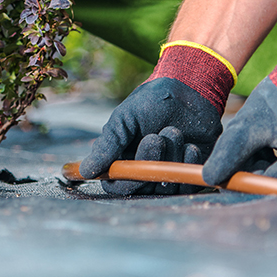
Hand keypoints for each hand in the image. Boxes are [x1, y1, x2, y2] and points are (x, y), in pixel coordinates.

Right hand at [79, 42, 235, 194]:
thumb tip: (85, 171)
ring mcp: (167, 172)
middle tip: (155, 137)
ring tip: (173, 131)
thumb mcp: (125, 117)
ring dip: (170, 158)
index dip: (124, 179)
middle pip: (141, 188)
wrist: (189, 89)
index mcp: (123, 158)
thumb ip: (107, 144)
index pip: (116, 185)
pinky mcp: (190, 171)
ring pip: (165, 186)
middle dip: (149, 162)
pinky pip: (188, 183)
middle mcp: (144, 169)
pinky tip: (190, 145)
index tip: (133, 159)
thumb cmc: (152, 100)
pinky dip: (188, 164)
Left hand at [202, 30, 276, 184]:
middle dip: (255, 171)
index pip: (269, 184)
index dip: (244, 180)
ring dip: (265, 167)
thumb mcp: (247, 123)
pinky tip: (273, 145)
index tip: (224, 175)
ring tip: (261, 141)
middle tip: (245, 148)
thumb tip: (210, 179)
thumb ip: (229, 153)